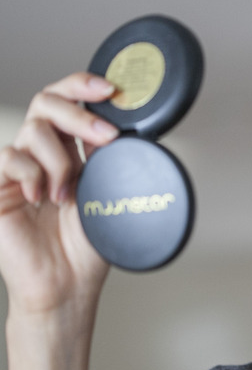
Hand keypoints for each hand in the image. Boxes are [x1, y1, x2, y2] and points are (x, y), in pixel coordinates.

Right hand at [0, 72, 117, 315]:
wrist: (68, 284)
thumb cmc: (88, 246)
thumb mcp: (107, 191)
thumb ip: (107, 157)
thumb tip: (122, 124)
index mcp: (70, 152)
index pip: (67, 102)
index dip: (82, 85)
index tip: (109, 88)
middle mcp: (41, 155)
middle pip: (47, 102)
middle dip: (80, 114)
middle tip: (104, 137)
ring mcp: (17, 170)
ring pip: (34, 130)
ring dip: (60, 159)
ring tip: (66, 194)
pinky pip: (9, 157)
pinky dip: (32, 174)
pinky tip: (40, 199)